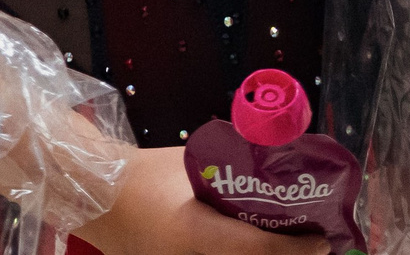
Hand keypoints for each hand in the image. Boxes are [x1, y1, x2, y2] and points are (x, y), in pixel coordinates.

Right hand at [76, 144, 330, 254]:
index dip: (296, 248)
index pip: (256, 249)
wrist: (88, 194)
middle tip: (313, 245)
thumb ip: (227, 169)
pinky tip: (255, 246)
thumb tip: (273, 164)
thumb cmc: (135, 174)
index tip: (321, 240)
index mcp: (192, 235)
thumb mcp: (186, 164)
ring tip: (290, 245)